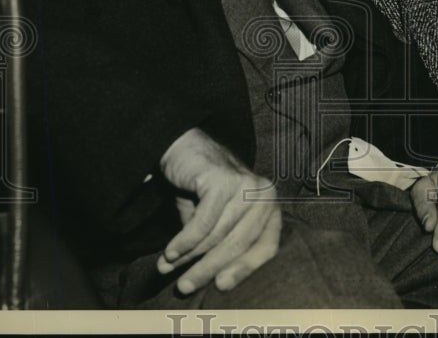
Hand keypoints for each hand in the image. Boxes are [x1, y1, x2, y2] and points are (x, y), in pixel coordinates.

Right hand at [157, 128, 280, 294]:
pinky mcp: (224, 180)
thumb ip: (219, 246)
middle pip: (239, 243)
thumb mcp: (215, 221)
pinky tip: (170, 253)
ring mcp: (246, 184)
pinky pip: (203, 222)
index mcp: (269, 206)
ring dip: (190, 256)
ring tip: (168, 267)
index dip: (244, 270)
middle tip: (185, 288)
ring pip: (218, 235)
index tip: (221, 287)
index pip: (265, 246)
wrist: (183, 148)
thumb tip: (209, 285)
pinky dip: (184, 241)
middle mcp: (264, 194)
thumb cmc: (201, 190)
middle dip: (209, 269)